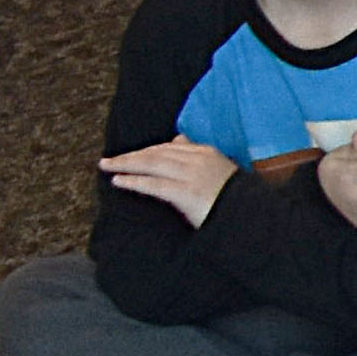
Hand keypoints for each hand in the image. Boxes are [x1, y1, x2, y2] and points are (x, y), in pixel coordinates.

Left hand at [96, 138, 230, 226]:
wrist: (249, 216)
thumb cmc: (234, 196)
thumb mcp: (219, 168)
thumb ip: (197, 154)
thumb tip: (178, 138)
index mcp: (207, 152)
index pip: (169, 147)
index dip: (145, 150)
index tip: (128, 155)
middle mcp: (198, 160)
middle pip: (156, 153)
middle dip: (130, 156)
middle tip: (107, 161)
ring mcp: (192, 175)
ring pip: (152, 164)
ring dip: (126, 165)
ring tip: (107, 167)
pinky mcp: (186, 193)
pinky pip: (154, 184)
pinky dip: (134, 181)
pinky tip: (119, 181)